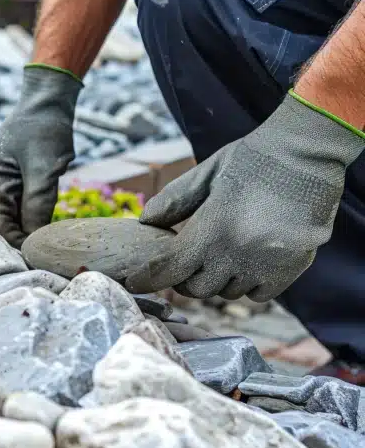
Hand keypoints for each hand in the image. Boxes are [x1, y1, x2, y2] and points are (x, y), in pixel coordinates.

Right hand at [0, 65, 82, 247]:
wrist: (48, 102)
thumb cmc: (46, 129)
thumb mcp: (45, 169)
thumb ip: (38, 203)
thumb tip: (34, 239)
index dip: (16, 239)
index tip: (39, 254)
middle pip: (1, 219)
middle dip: (22, 233)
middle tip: (47, 250)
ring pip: (9, 213)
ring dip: (27, 222)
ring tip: (49, 235)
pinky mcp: (5, 177)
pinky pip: (15, 202)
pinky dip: (29, 211)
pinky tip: (44, 217)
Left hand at [126, 93, 364, 300]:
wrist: (308, 153)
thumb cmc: (252, 160)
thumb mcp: (207, 174)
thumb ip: (174, 200)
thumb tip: (144, 222)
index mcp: (211, 228)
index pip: (169, 269)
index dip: (149, 277)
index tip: (139, 279)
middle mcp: (237, 253)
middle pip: (197, 289)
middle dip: (186, 277)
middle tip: (188, 261)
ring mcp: (267, 264)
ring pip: (228, 293)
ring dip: (219, 280)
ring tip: (223, 255)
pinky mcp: (293, 268)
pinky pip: (260, 294)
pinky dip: (249, 284)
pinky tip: (249, 262)